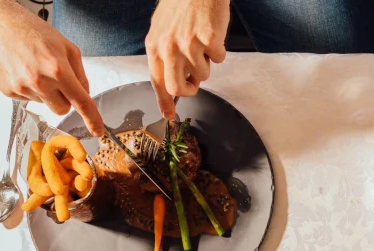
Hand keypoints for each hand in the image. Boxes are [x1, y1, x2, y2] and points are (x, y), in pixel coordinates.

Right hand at [0, 0, 103, 135]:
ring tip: (35, 69)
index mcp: (57, 69)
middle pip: (62, 109)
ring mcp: (22, 88)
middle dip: (64, 98)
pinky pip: (29, 99)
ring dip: (45, 92)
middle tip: (56, 79)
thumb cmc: (31, 30)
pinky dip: (30, 89)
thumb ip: (80, 74)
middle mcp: (39, 81)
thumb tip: (84, 93)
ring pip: (45, 104)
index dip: (92, 119)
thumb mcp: (67, 47)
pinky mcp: (8, 90)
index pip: (81, 102)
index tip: (97, 131)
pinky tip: (23, 71)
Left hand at [145, 0, 227, 118]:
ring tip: (203, 45)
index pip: (157, 82)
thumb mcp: (162, 30)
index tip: (169, 115)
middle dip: (190, 90)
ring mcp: (189, 44)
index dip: (164, 102)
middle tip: (195, 83)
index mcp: (155, 45)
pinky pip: (218, 60)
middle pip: (178, 88)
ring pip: (203, 75)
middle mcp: (169, 47)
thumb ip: (164, 55)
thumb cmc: (181, 6)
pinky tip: (212, 36)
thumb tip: (169, 83)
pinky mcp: (209, 40)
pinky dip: (219, 51)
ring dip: (206, 64)